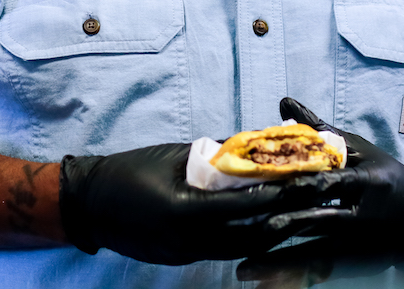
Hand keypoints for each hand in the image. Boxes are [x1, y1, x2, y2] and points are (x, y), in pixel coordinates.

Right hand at [58, 143, 340, 265]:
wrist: (90, 204)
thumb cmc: (128, 170)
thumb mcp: (173, 155)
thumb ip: (212, 153)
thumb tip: (250, 144)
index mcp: (184, 210)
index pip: (243, 206)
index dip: (277, 195)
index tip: (305, 182)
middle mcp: (189, 239)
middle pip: (250, 236)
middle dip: (285, 219)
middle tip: (313, 204)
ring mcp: (186, 254)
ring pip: (241, 249)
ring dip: (270, 234)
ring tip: (299, 217)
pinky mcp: (182, 258)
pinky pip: (223, 251)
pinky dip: (247, 240)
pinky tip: (263, 229)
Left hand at [236, 98, 403, 277]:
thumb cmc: (383, 174)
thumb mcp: (358, 148)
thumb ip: (319, 130)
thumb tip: (284, 102)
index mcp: (364, 181)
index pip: (329, 182)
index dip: (299, 185)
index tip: (267, 186)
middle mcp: (360, 215)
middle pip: (316, 220)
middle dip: (281, 224)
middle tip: (244, 228)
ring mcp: (356, 242)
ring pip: (314, 251)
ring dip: (279, 260)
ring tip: (245, 268)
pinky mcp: (354, 261)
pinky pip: (320, 270)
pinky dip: (294, 276)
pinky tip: (267, 283)